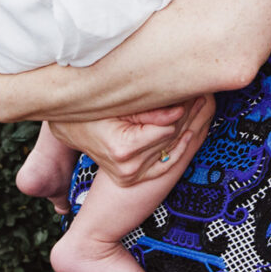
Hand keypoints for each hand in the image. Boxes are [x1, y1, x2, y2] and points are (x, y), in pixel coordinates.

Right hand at [50, 94, 215, 187]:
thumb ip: (149, 110)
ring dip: (187, 129)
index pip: (167, 128)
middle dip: (188, 117)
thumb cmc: (89, 112)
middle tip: (203, 95)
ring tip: (201, 105)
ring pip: (171, 151)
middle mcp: (128, 168)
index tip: (196, 94)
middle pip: (171, 139)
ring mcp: (130, 176)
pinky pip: (164, 165)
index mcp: (124, 149)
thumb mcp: (117, 105)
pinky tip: (189, 131)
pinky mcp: (131, 178)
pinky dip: (179, 147)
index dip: (182, 110)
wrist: (67, 135)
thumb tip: (179, 108)